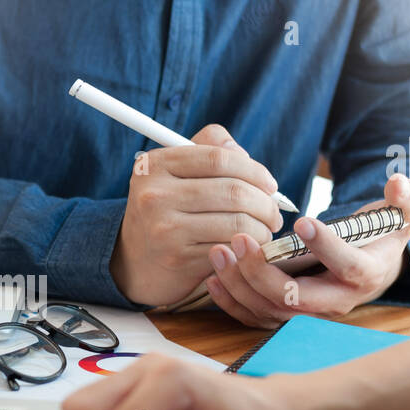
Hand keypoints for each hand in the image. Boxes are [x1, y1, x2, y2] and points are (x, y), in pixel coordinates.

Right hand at [110, 124, 284, 306]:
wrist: (135, 261)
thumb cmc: (166, 210)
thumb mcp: (174, 172)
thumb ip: (209, 148)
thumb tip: (244, 155)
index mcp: (155, 165)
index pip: (219, 158)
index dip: (254, 170)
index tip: (269, 184)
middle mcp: (155, 195)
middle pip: (233, 191)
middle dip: (266, 203)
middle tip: (274, 211)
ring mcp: (164, 229)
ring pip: (237, 222)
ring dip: (263, 228)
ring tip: (265, 230)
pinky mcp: (177, 258)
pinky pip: (230, 247)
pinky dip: (248, 247)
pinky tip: (248, 247)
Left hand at [205, 173, 409, 328]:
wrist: (370, 268)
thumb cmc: (381, 236)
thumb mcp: (403, 216)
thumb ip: (405, 200)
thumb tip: (399, 182)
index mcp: (365, 274)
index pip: (348, 266)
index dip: (327, 247)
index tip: (303, 221)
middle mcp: (336, 302)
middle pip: (296, 298)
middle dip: (264, 272)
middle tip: (241, 238)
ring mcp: (308, 312)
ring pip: (270, 309)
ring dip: (240, 284)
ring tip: (220, 251)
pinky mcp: (286, 316)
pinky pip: (255, 317)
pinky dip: (231, 302)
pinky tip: (213, 277)